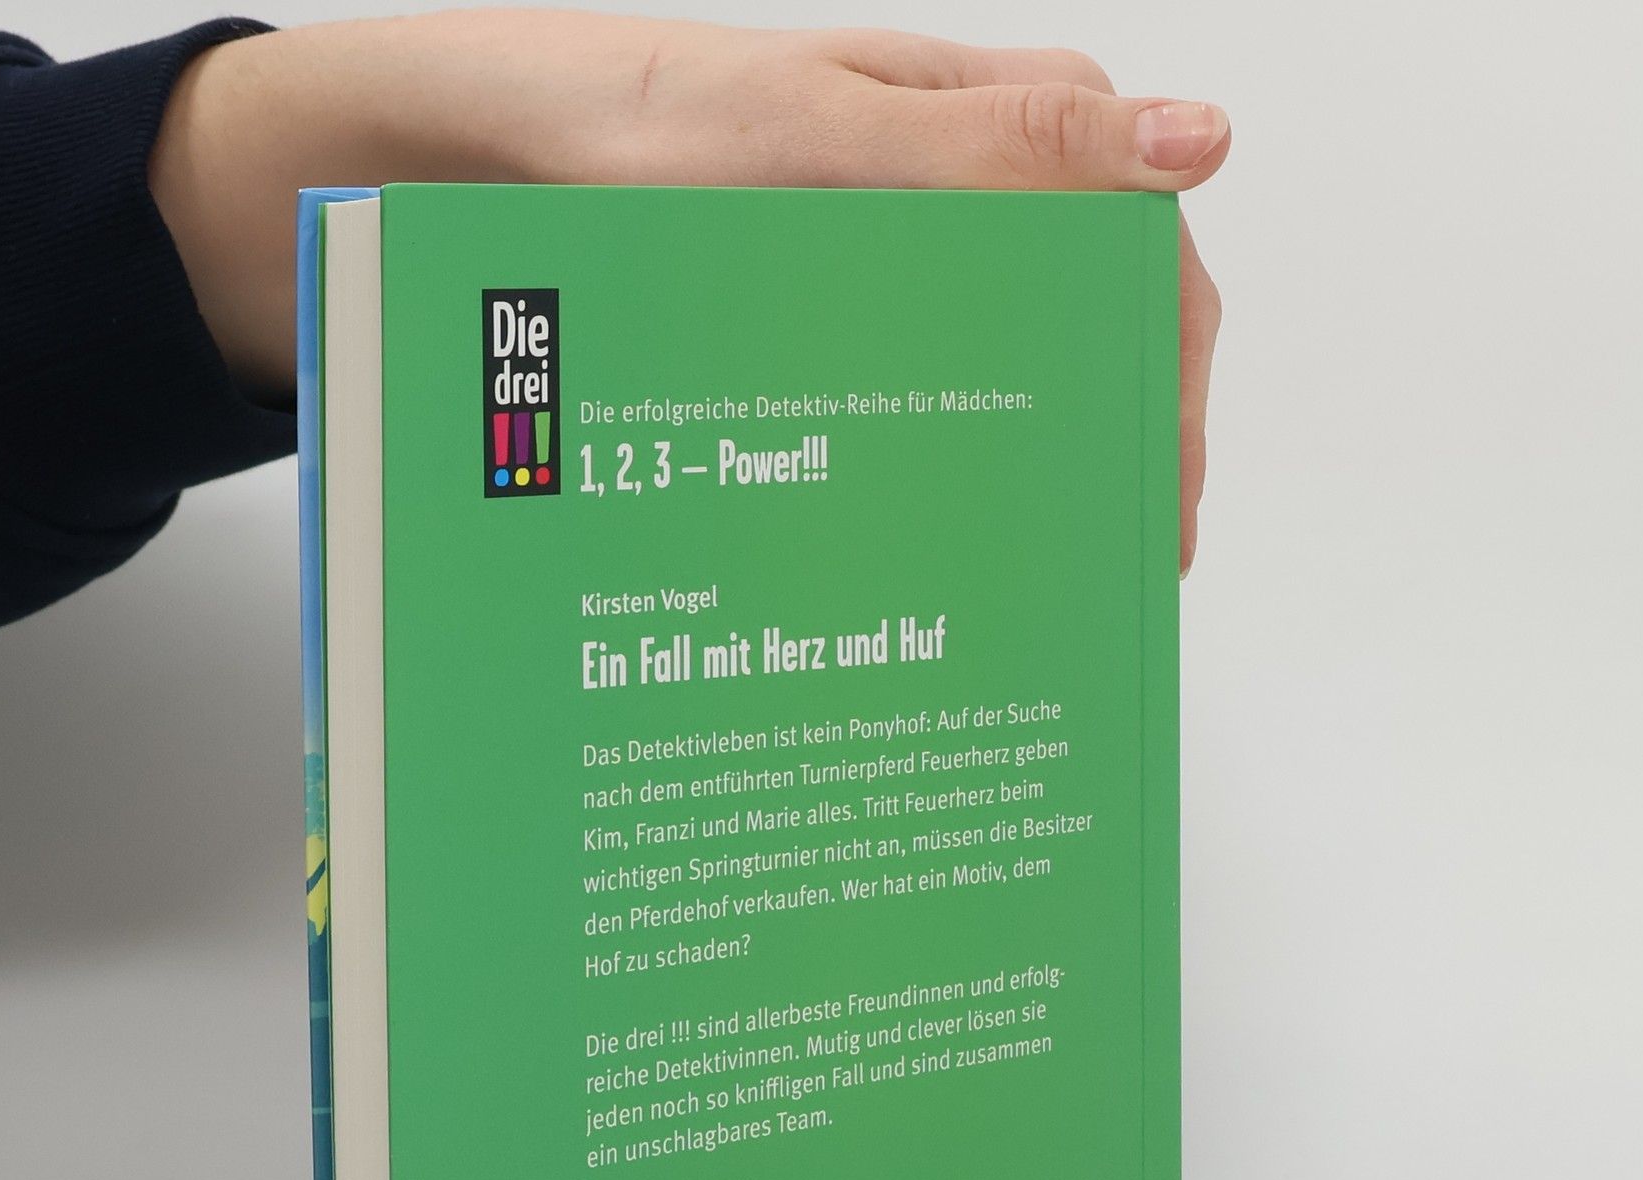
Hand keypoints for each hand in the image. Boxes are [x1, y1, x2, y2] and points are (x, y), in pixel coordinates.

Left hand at [153, 11, 1226, 569]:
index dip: (1162, 387)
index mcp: (973, 122)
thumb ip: (994, 150)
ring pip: (983, 380)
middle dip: (1091, 457)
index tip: (1152, 515)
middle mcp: (932, 198)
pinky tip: (908, 549)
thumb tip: (1200, 142)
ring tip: (1010, 594)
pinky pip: (887, 404)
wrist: (441, 173)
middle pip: (1068, 334)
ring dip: (1008, 483)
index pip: (1134, 255)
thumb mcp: (809, 140)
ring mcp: (862, 268)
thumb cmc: (609, 128)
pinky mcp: (795, 325)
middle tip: (1083, 592)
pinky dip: (913, 479)